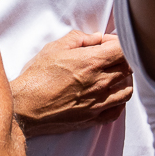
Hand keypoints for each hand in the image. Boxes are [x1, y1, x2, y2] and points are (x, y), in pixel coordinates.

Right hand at [11, 31, 132, 136]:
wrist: (26, 106)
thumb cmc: (37, 76)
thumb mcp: (54, 48)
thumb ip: (79, 38)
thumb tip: (96, 37)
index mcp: (92, 62)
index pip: (123, 50)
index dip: (119, 42)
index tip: (107, 42)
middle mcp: (100, 83)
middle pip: (128, 68)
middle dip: (122, 58)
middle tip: (108, 56)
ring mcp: (98, 103)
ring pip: (127, 90)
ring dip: (124, 80)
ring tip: (112, 75)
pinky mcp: (93, 118)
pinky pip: (117, 111)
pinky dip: (118, 102)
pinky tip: (109, 95)